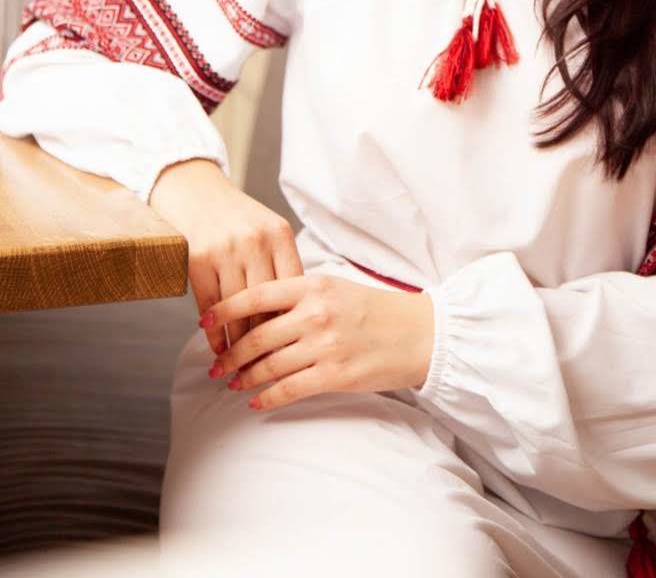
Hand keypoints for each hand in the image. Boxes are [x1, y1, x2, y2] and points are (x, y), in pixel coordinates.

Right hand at [148, 157, 303, 355]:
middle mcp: (255, 242)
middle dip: (268, 342)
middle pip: (267, 304)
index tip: (297, 351)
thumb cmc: (236, 216)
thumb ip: (281, 265)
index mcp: (279, 235)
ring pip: (238, 310)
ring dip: (239, 345)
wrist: (193, 189)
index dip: (294, 323)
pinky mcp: (198, 259)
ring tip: (242, 368)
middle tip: (269, 370)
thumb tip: (294, 318)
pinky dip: (215, 333)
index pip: (293, 289)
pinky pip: (210, 305)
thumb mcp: (267, 231)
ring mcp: (226, 250)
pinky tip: (218, 349)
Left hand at [201, 272, 435, 410]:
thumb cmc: (376, 309)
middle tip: (213, 365)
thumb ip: (300, 296)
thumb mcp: (337, 288)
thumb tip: (260, 310)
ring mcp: (324, 346)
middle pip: (256, 335)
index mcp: (314, 286)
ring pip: (268, 365)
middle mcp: (316, 314)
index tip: (204, 320)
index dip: (225, 309)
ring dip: (244, 377)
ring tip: (231, 384)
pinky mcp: (335, 375)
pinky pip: (289, 389)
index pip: (257, 295)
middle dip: (229, 353)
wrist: (419, 333)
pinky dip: (267, 397)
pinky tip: (255, 400)